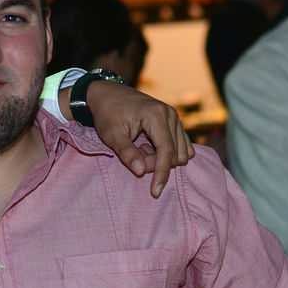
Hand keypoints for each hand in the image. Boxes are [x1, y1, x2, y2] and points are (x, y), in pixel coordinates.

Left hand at [85, 81, 192, 197]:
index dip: (161, 173)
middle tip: (134, 158)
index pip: (167, 151)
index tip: (155, 192)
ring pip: (180, 151)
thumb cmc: (107, 114)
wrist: (107, 95)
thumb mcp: (111, 135)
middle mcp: (170, 114)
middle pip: (174, 154)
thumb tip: (141, 172)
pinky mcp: (174, 121)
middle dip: (155, 164)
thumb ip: (126, 153)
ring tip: (139, 149)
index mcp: (156, 115)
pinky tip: (147, 146)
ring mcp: (174, 117)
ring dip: (160, 159)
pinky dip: (166, 153)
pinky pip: (180, 145)